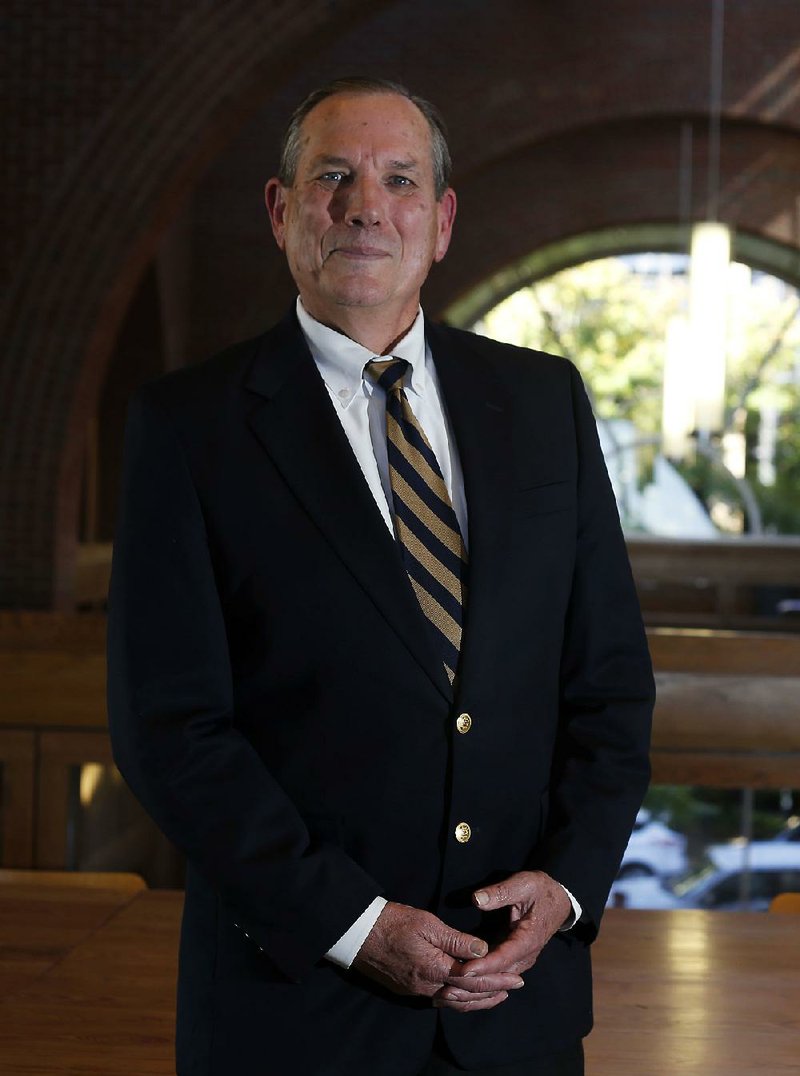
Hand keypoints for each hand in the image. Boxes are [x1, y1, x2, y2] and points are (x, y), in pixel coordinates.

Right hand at [353, 902, 522, 1011]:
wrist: (358, 932)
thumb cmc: (393, 921)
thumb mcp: (427, 923)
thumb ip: (456, 940)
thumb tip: (483, 949)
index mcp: (434, 969)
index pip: (474, 980)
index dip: (497, 979)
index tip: (517, 978)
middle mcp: (427, 986)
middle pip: (466, 996)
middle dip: (492, 992)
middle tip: (514, 988)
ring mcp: (416, 990)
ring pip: (454, 1002)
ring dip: (477, 1000)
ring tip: (496, 995)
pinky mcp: (408, 988)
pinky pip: (440, 999)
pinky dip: (459, 999)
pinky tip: (465, 993)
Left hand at [455, 871, 570, 981]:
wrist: (559, 900)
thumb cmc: (540, 890)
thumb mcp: (523, 884)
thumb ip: (500, 892)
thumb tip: (477, 900)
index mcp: (528, 939)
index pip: (504, 958)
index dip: (484, 966)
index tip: (464, 971)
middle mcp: (525, 956)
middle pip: (498, 976)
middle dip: (474, 984)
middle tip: (448, 992)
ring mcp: (519, 960)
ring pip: (496, 980)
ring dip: (474, 987)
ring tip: (449, 996)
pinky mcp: (512, 959)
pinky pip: (496, 975)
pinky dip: (479, 982)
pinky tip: (460, 987)